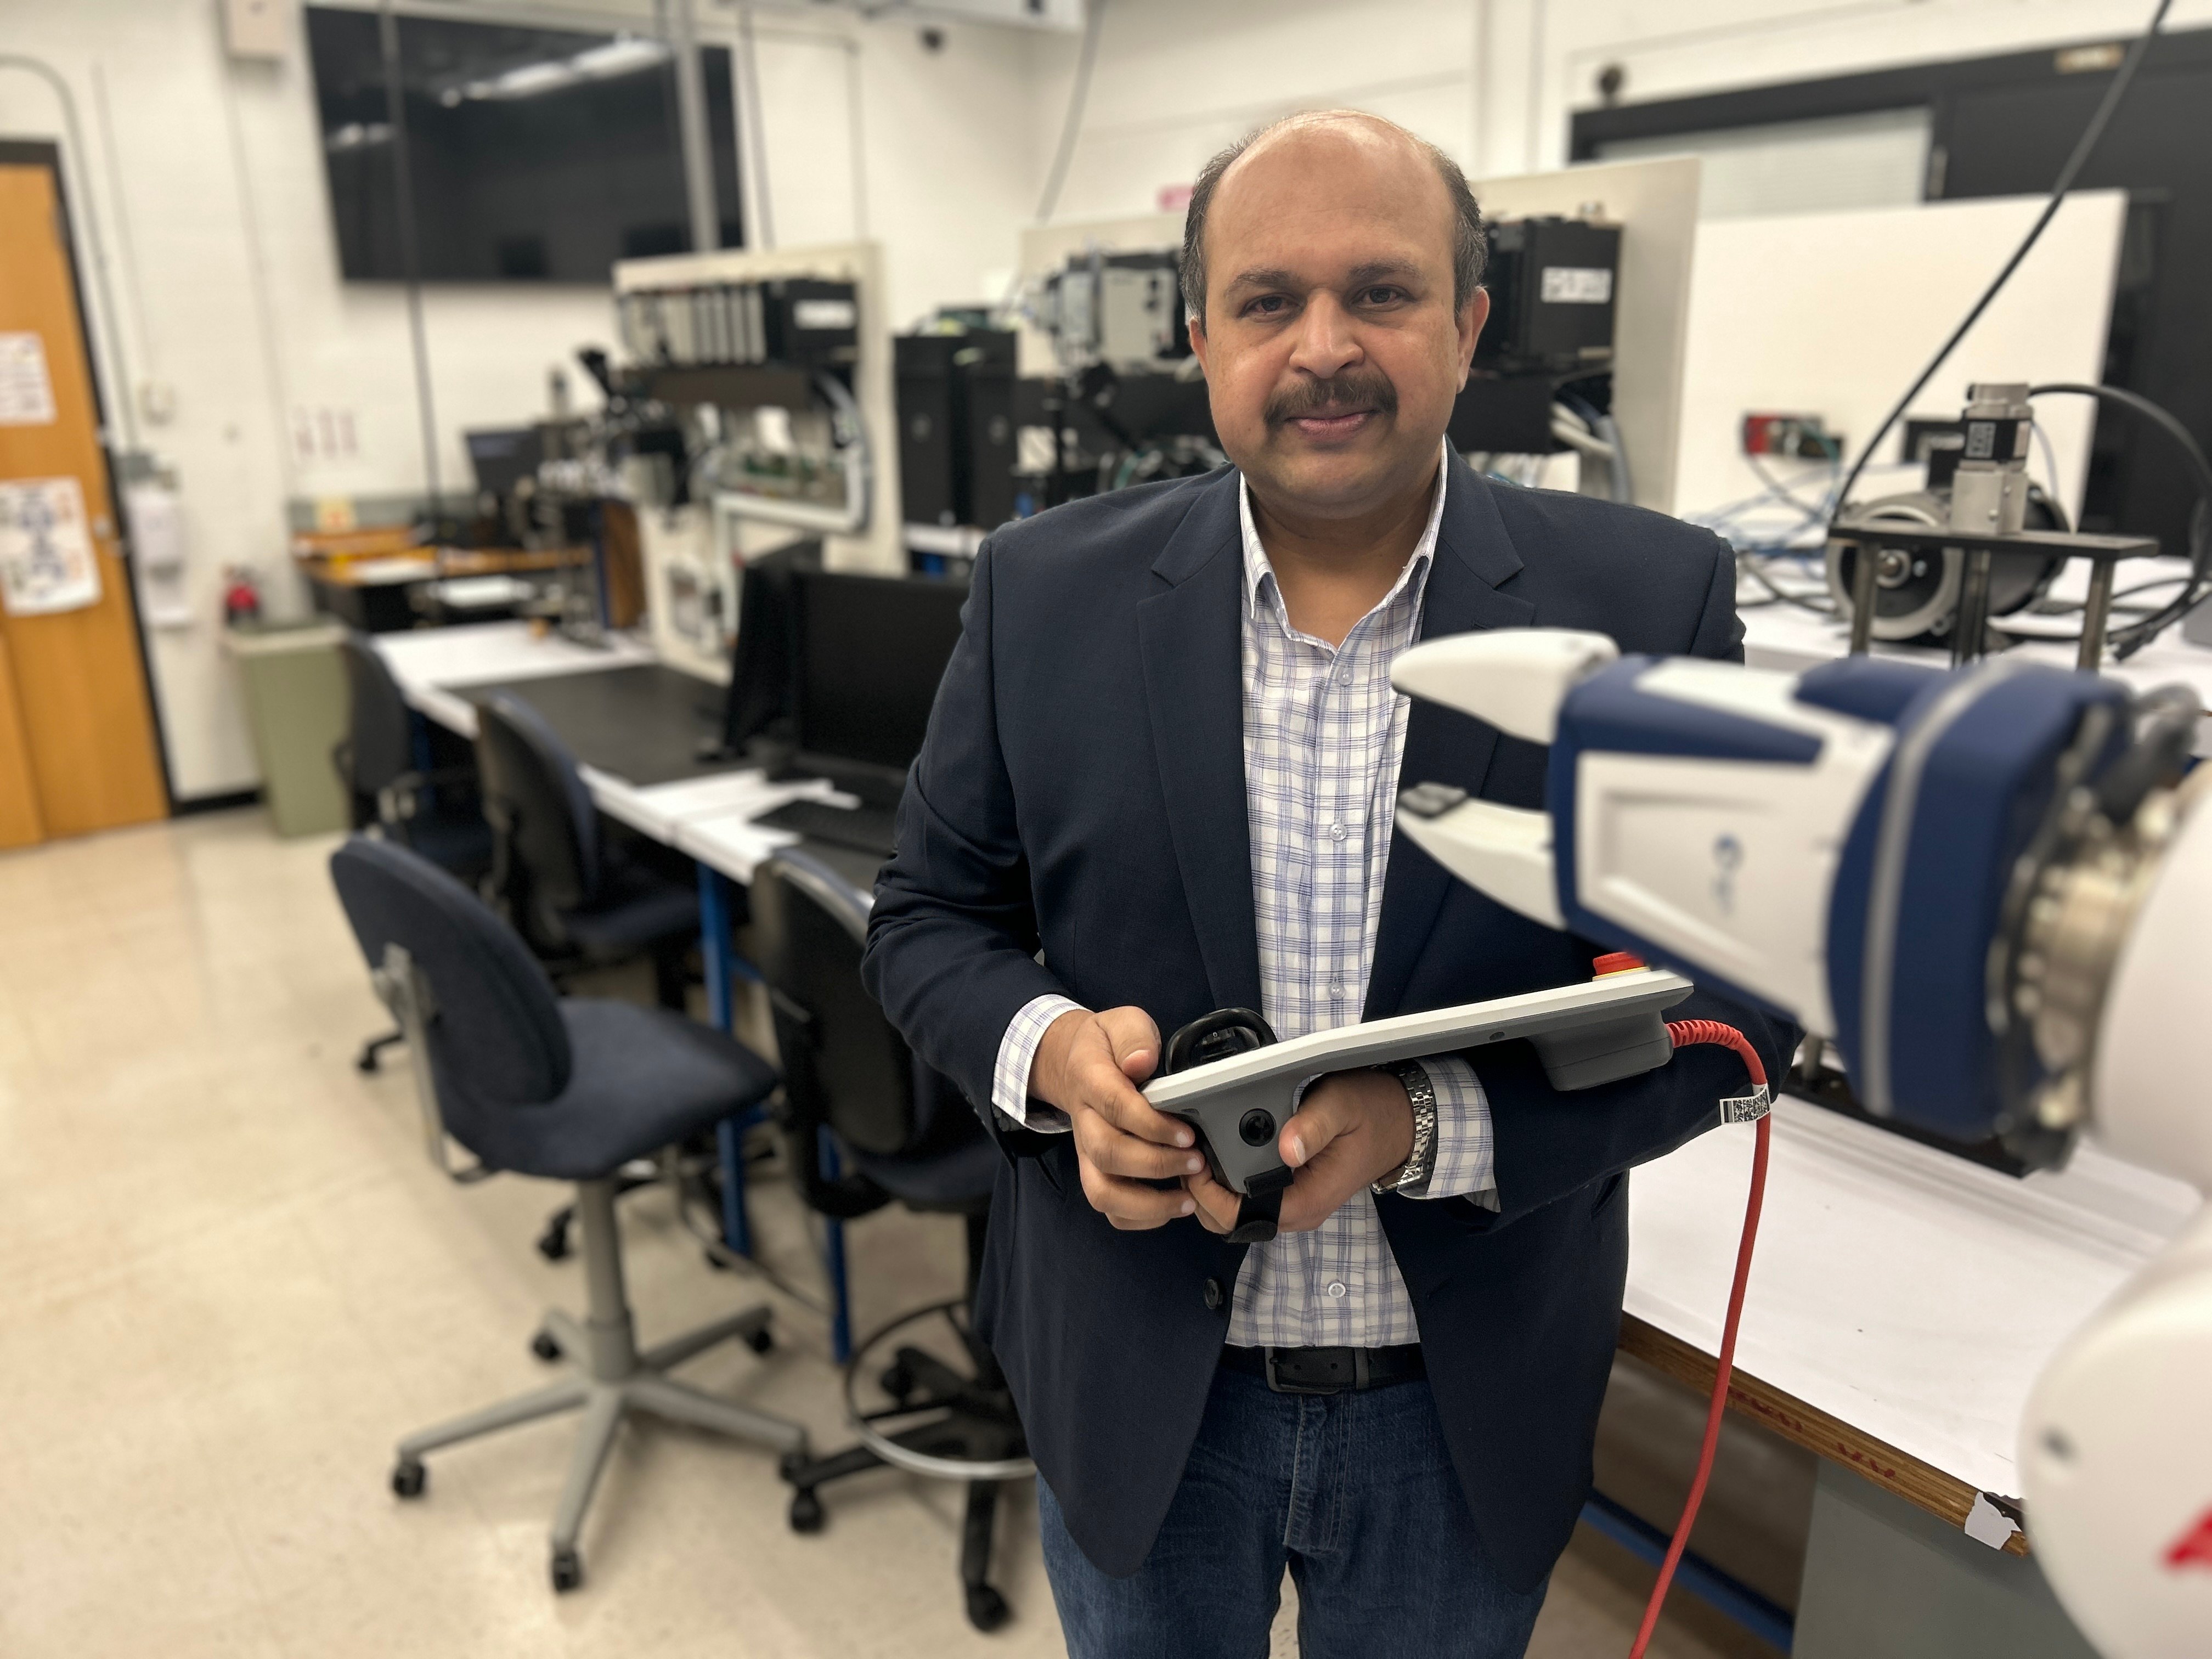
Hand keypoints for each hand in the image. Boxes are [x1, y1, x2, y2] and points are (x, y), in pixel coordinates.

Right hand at [1032, 1006, 1206, 1229]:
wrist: (1072, 1064)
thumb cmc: (1108, 1046)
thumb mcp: (1121, 1023)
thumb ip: (1133, 1038)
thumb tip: (1141, 1062)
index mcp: (1090, 1080)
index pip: (1115, 1105)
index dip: (1151, 1124)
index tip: (1187, 1132)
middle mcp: (1084, 1121)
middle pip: (1108, 1153)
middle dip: (1156, 1164)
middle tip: (1196, 1161)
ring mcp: (1087, 1151)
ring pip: (1102, 1191)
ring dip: (1146, 1202)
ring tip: (1187, 1199)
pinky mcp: (1095, 1170)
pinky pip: (1107, 1207)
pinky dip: (1138, 1218)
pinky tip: (1171, 1208)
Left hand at [1184, 1069, 1413, 1235]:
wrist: (1399, 1122)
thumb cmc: (1372, 1113)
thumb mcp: (1342, 1107)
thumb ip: (1313, 1126)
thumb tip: (1286, 1148)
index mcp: (1306, 1200)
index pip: (1242, 1218)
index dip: (1210, 1195)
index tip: (1197, 1161)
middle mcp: (1295, 1211)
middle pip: (1228, 1221)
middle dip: (1201, 1192)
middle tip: (1190, 1151)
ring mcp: (1290, 1203)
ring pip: (1232, 1212)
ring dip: (1210, 1187)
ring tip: (1200, 1149)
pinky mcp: (1287, 1191)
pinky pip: (1245, 1197)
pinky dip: (1225, 1180)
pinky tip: (1217, 1151)